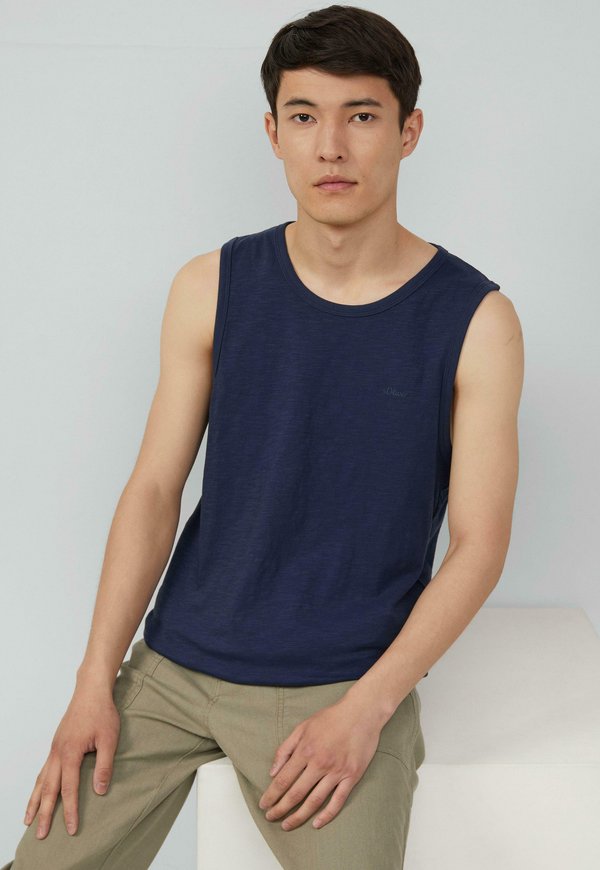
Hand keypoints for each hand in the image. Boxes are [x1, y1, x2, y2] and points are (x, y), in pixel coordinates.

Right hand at [23, 685, 119, 838]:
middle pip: (48, 789)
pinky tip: (38, 793)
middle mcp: (58, 753)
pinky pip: (43, 770)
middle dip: (44, 814)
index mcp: (70, 752)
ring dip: (35, 801)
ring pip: (41, 780)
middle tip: (40, 835)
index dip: (70, 811)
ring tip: (28, 820)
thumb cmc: (102, 713)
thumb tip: (99, 791)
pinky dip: (38, 785)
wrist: (91, 691)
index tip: (71, 829)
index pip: (69, 789)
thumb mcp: (109, 738)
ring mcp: (54, 749)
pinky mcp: (56, 745)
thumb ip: (104, 765)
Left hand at [258, 695, 382, 830]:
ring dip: (299, 816)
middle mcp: (320, 763)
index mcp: (306, 750)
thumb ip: (285, 749)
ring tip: (287, 825)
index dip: (271, 795)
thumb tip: (272, 772)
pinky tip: (316, 823)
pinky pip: (338, 801)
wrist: (361, 712)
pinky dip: (326, 815)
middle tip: (270, 817)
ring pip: (314, 801)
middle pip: (296, 793)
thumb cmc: (331, 718)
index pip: (283, 779)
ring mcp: (337, 771)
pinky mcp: (352, 776)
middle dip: (280, 809)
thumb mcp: (303, 727)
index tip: (264, 804)